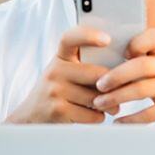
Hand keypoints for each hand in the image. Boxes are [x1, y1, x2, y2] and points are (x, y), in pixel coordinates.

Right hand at [5, 26, 119, 123]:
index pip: (70, 38)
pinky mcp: (59, 110)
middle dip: (113, 86)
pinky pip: (93, 115)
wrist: (31, 116)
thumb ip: (86, 66)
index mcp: (60, 57)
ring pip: (98, 97)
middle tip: (120, 91)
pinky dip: (98, 117)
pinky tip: (91, 115)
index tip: (107, 39)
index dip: (89, 36)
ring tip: (102, 105)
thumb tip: (122, 67)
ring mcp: (55, 90)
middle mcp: (55, 71)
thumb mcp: (65, 72)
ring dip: (107, 105)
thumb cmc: (58, 91)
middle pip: (98, 74)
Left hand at [92, 29, 154, 124]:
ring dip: (117, 97)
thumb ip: (142, 63)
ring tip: (100, 103)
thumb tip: (102, 65)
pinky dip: (130, 118)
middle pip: (142, 65)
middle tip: (99, 85)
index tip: (122, 53)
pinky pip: (150, 113)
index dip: (137, 42)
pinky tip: (119, 121)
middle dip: (116, 75)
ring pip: (142, 89)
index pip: (154, 37)